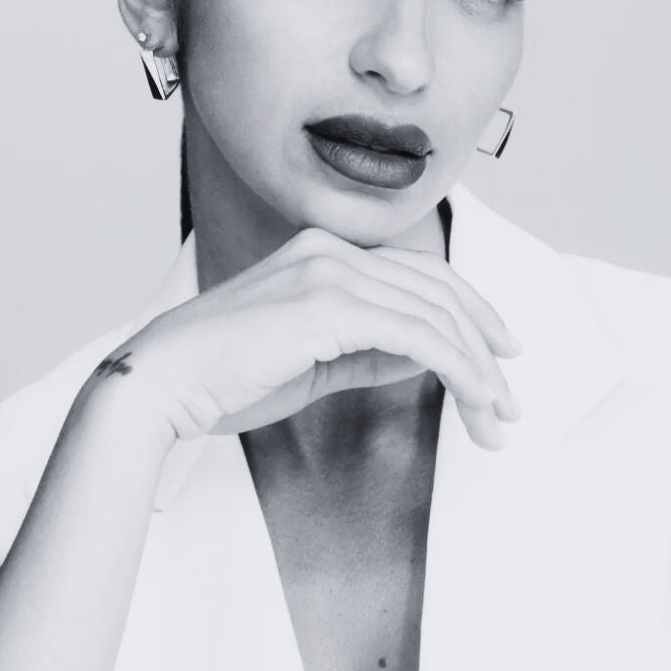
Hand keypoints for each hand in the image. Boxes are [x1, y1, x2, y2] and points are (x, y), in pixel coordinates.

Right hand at [92, 226, 521, 451]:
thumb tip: (423, 358)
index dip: (471, 312)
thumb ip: (367, 350)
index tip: (500, 354)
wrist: (161, 383)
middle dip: (485, 346)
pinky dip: (457, 368)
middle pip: (438, 290)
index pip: (419, 274)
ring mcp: (330, 272)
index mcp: (323, 253)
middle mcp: (331, 251)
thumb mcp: (312, 361)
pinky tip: (473, 399)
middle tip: (508, 402)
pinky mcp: (330, 305)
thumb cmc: (224, 378)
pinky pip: (418, 336)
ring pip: (435, 315)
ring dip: (477, 371)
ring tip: (496, 419)